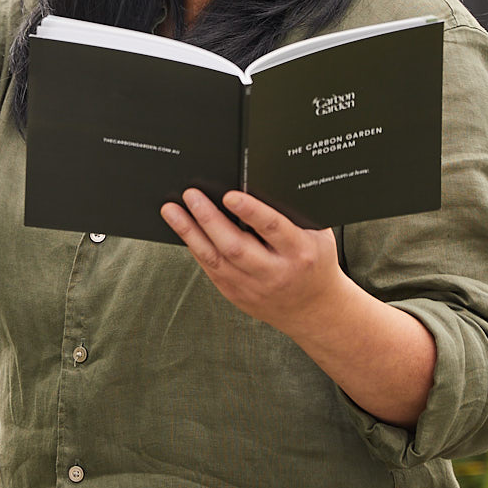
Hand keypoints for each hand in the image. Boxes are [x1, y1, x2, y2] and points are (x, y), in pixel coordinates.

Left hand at [163, 188, 436, 425]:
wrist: (314, 308)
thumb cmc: (314, 259)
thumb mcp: (316, 234)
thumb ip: (292, 212)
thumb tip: (258, 179)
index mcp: (300, 252)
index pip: (272, 229)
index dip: (250, 212)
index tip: (229, 195)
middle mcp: (275, 272)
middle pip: (236, 246)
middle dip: (209, 219)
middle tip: (191, 194)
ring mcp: (254, 287)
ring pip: (215, 259)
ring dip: (190, 232)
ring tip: (171, 209)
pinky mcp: (237, 296)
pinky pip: (210, 269)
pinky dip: (195, 247)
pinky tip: (183, 229)